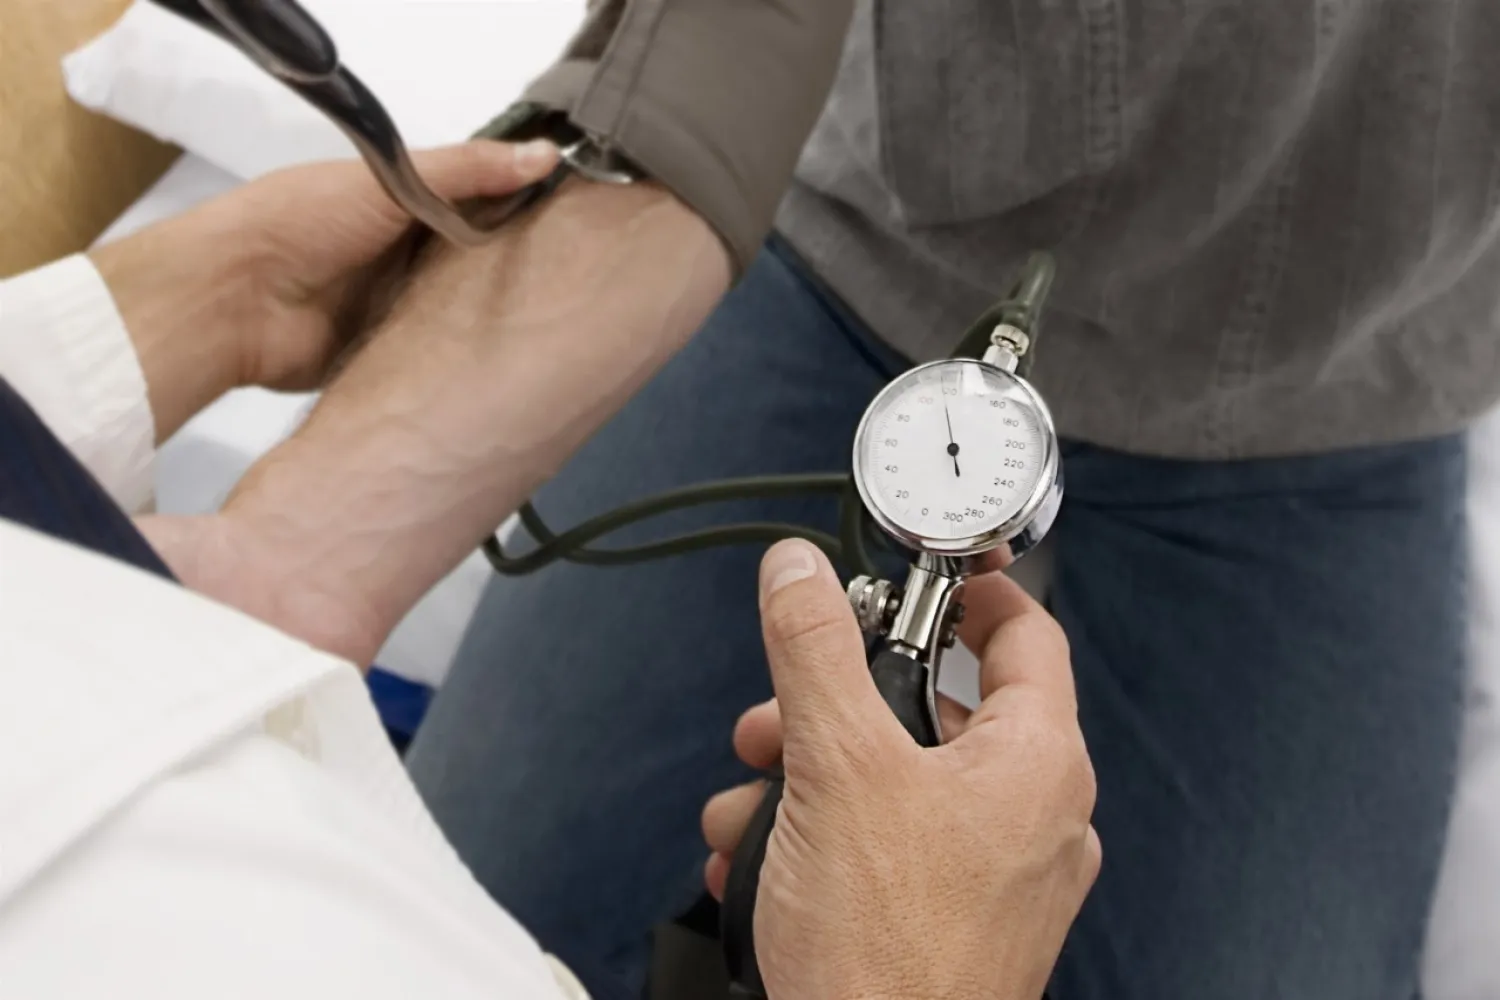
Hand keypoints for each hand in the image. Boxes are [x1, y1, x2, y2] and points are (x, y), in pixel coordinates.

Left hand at [90, 140, 559, 436]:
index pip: (481, 203)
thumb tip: (551, 154)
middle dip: (522, 269)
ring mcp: (399, 309)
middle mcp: (406, 255)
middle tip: (593, 279)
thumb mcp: (391, 180)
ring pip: (465, 313)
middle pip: (479, 262)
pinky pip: (440, 359)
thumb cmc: (307, 221)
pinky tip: (522, 364)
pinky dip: (469, 361)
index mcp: (403, 204)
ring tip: (572, 323)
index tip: (588, 218)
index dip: (527, 208)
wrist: (235, 299)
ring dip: (500, 318)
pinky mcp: (391, 359)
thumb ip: (468, 171)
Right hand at [701, 540, 1099, 999]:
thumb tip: (798, 572)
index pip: (1024, 634)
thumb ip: (815, 652)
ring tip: (751, 804)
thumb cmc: (888, 954)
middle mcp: (1031, 818)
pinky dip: (822, 840)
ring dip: (809, 780)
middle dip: (835, 707)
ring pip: (896, 785)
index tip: (918, 577)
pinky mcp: (951, 922)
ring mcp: (994, 877)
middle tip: (779, 713)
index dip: (970, 592)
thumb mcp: (837, 767)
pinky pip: (887, 849)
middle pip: (935, 712)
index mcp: (1036, 763)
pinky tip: (762, 863)